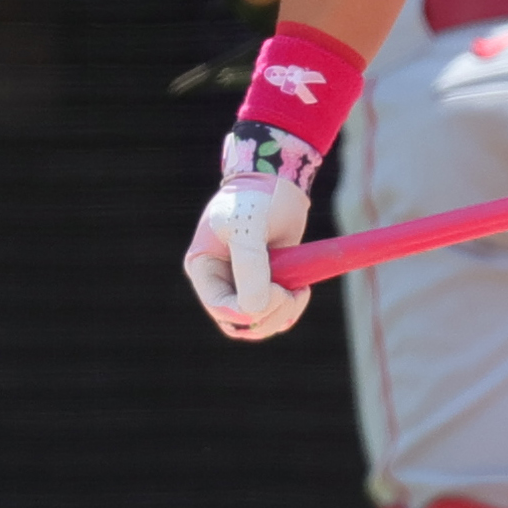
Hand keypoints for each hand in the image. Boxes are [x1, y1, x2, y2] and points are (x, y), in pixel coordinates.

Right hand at [183, 127, 316, 338]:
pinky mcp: (266, 285)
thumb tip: (255, 309)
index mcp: (204, 269)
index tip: (279, 291)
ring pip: (258, 324)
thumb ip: (250, 266)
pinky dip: (290, 310)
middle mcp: (221, 282)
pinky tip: (302, 290)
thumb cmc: (257, 198)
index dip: (251, 310)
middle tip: (291, 294)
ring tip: (299, 291)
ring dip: (282, 316)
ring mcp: (243, 286)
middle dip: (268, 316)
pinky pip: (275, 314)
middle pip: (239, 324)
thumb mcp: (249, 227)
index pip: (222, 308)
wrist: (278, 182)